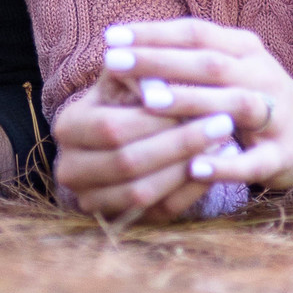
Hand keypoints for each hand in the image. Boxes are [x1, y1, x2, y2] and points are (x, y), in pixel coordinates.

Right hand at [50, 73, 238, 221]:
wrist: (123, 133)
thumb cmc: (129, 97)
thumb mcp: (126, 78)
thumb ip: (139, 73)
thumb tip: (160, 76)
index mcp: (68, 128)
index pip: (111, 128)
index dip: (155, 118)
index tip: (199, 99)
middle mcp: (71, 169)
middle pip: (127, 163)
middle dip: (179, 143)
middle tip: (223, 123)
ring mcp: (93, 200)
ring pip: (143, 192)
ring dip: (187, 168)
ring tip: (224, 143)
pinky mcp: (122, 220)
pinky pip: (161, 210)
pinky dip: (193, 189)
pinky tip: (218, 166)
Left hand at [100, 19, 292, 195]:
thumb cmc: (256, 96)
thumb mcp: (230, 68)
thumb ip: (185, 59)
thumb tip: (121, 52)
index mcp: (244, 49)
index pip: (195, 32)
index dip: (153, 33)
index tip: (110, 37)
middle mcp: (262, 75)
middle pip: (208, 63)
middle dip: (159, 61)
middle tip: (114, 62)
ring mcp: (275, 116)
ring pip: (233, 104)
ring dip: (190, 102)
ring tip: (149, 101)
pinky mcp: (282, 155)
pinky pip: (253, 161)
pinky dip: (224, 164)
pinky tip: (193, 166)